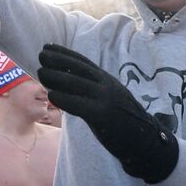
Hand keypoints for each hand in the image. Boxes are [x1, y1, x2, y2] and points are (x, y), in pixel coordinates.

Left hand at [37, 43, 178, 183]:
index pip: (83, 62)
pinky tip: (52, 96)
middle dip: (58, 60)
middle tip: (41, 54)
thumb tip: (63, 82)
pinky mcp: (103, 115)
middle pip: (79, 69)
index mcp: (107, 80)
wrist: (145, 140)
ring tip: (40, 72)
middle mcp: (107, 86)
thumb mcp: (108, 97)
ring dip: (57, 77)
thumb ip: (90, 89)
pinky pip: (80, 105)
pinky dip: (65, 100)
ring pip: (77, 84)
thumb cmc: (121, 120)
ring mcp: (106, 99)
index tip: (48, 46)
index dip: (65, 53)